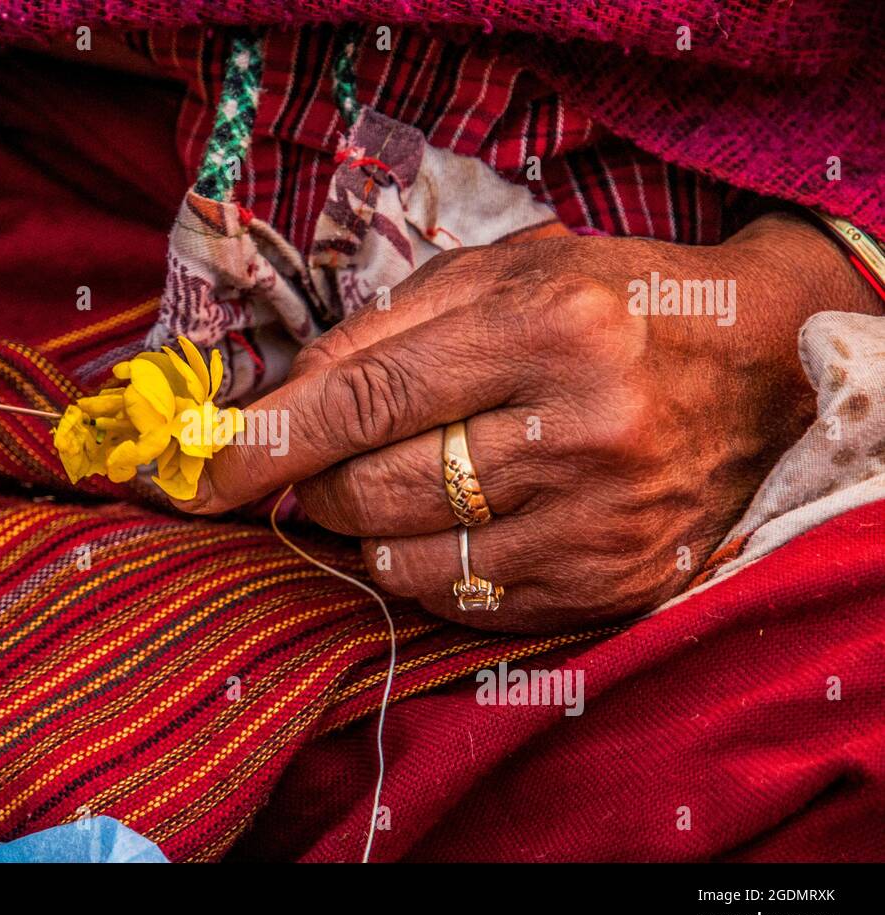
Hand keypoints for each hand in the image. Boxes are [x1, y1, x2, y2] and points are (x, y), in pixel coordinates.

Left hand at [177, 213, 882, 630]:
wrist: (751, 365)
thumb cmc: (609, 303)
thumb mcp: (501, 274)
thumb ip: (381, 333)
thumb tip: (274, 405)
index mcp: (547, 326)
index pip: (366, 395)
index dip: (269, 440)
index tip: (201, 472)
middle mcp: (582, 430)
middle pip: (375, 490)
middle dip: (319, 483)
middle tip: (327, 460)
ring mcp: (602, 522)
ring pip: (409, 562)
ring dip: (370, 530)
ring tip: (407, 480)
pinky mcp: (613, 584)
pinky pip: (466, 602)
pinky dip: (430, 566)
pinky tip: (461, 518)